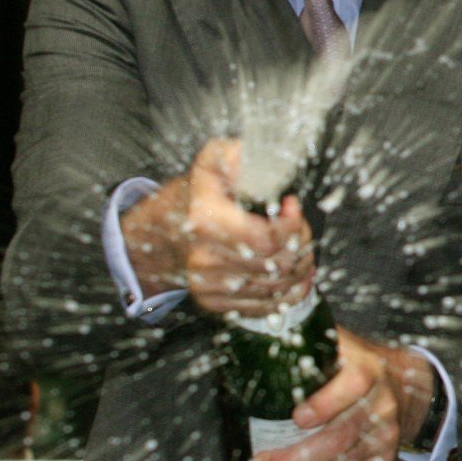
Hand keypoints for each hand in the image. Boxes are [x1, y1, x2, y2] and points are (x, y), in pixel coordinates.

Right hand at [123, 137, 314, 316]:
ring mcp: (208, 285)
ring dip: (300, 268)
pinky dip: (291, 292)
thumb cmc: (193, 198)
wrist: (159, 234)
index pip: (266, 239)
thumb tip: (252, 153)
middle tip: (300, 227)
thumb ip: (232, 154)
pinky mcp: (215, 303)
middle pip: (276, 265)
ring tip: (301, 248)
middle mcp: (205, 259)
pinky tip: (296, 274)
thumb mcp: (210, 165)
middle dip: (301, 244)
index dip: (291, 225)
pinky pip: (265, 307)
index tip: (292, 206)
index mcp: (206, 222)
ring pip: (276, 288)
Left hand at [250, 328, 437, 460]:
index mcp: (367, 371)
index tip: (296, 417)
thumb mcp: (339, 342)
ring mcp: (382, 437)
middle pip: (339, 438)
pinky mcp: (379, 460)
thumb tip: (260, 325)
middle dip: (295, 458)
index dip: (326, 404)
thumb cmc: (357, 362)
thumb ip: (306, 337)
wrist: (404, 383)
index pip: (351, 387)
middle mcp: (380, 406)